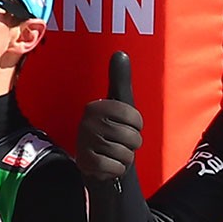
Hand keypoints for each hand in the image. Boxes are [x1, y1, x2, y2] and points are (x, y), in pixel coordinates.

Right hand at [76, 51, 143, 181]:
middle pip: (132, 137)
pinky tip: (108, 165)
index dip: (137, 127)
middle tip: (120, 142)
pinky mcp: (86, 162)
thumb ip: (120, 79)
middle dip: (132, 145)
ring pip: (124, 154)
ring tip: (114, 153)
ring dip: (125, 158)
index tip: (127, 126)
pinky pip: (115, 167)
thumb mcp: (119, 104)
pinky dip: (117, 169)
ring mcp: (85, 142)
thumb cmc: (112, 130)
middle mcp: (88, 121)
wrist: (98, 162)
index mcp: (97, 106)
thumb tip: (120, 53)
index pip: (135, 118)